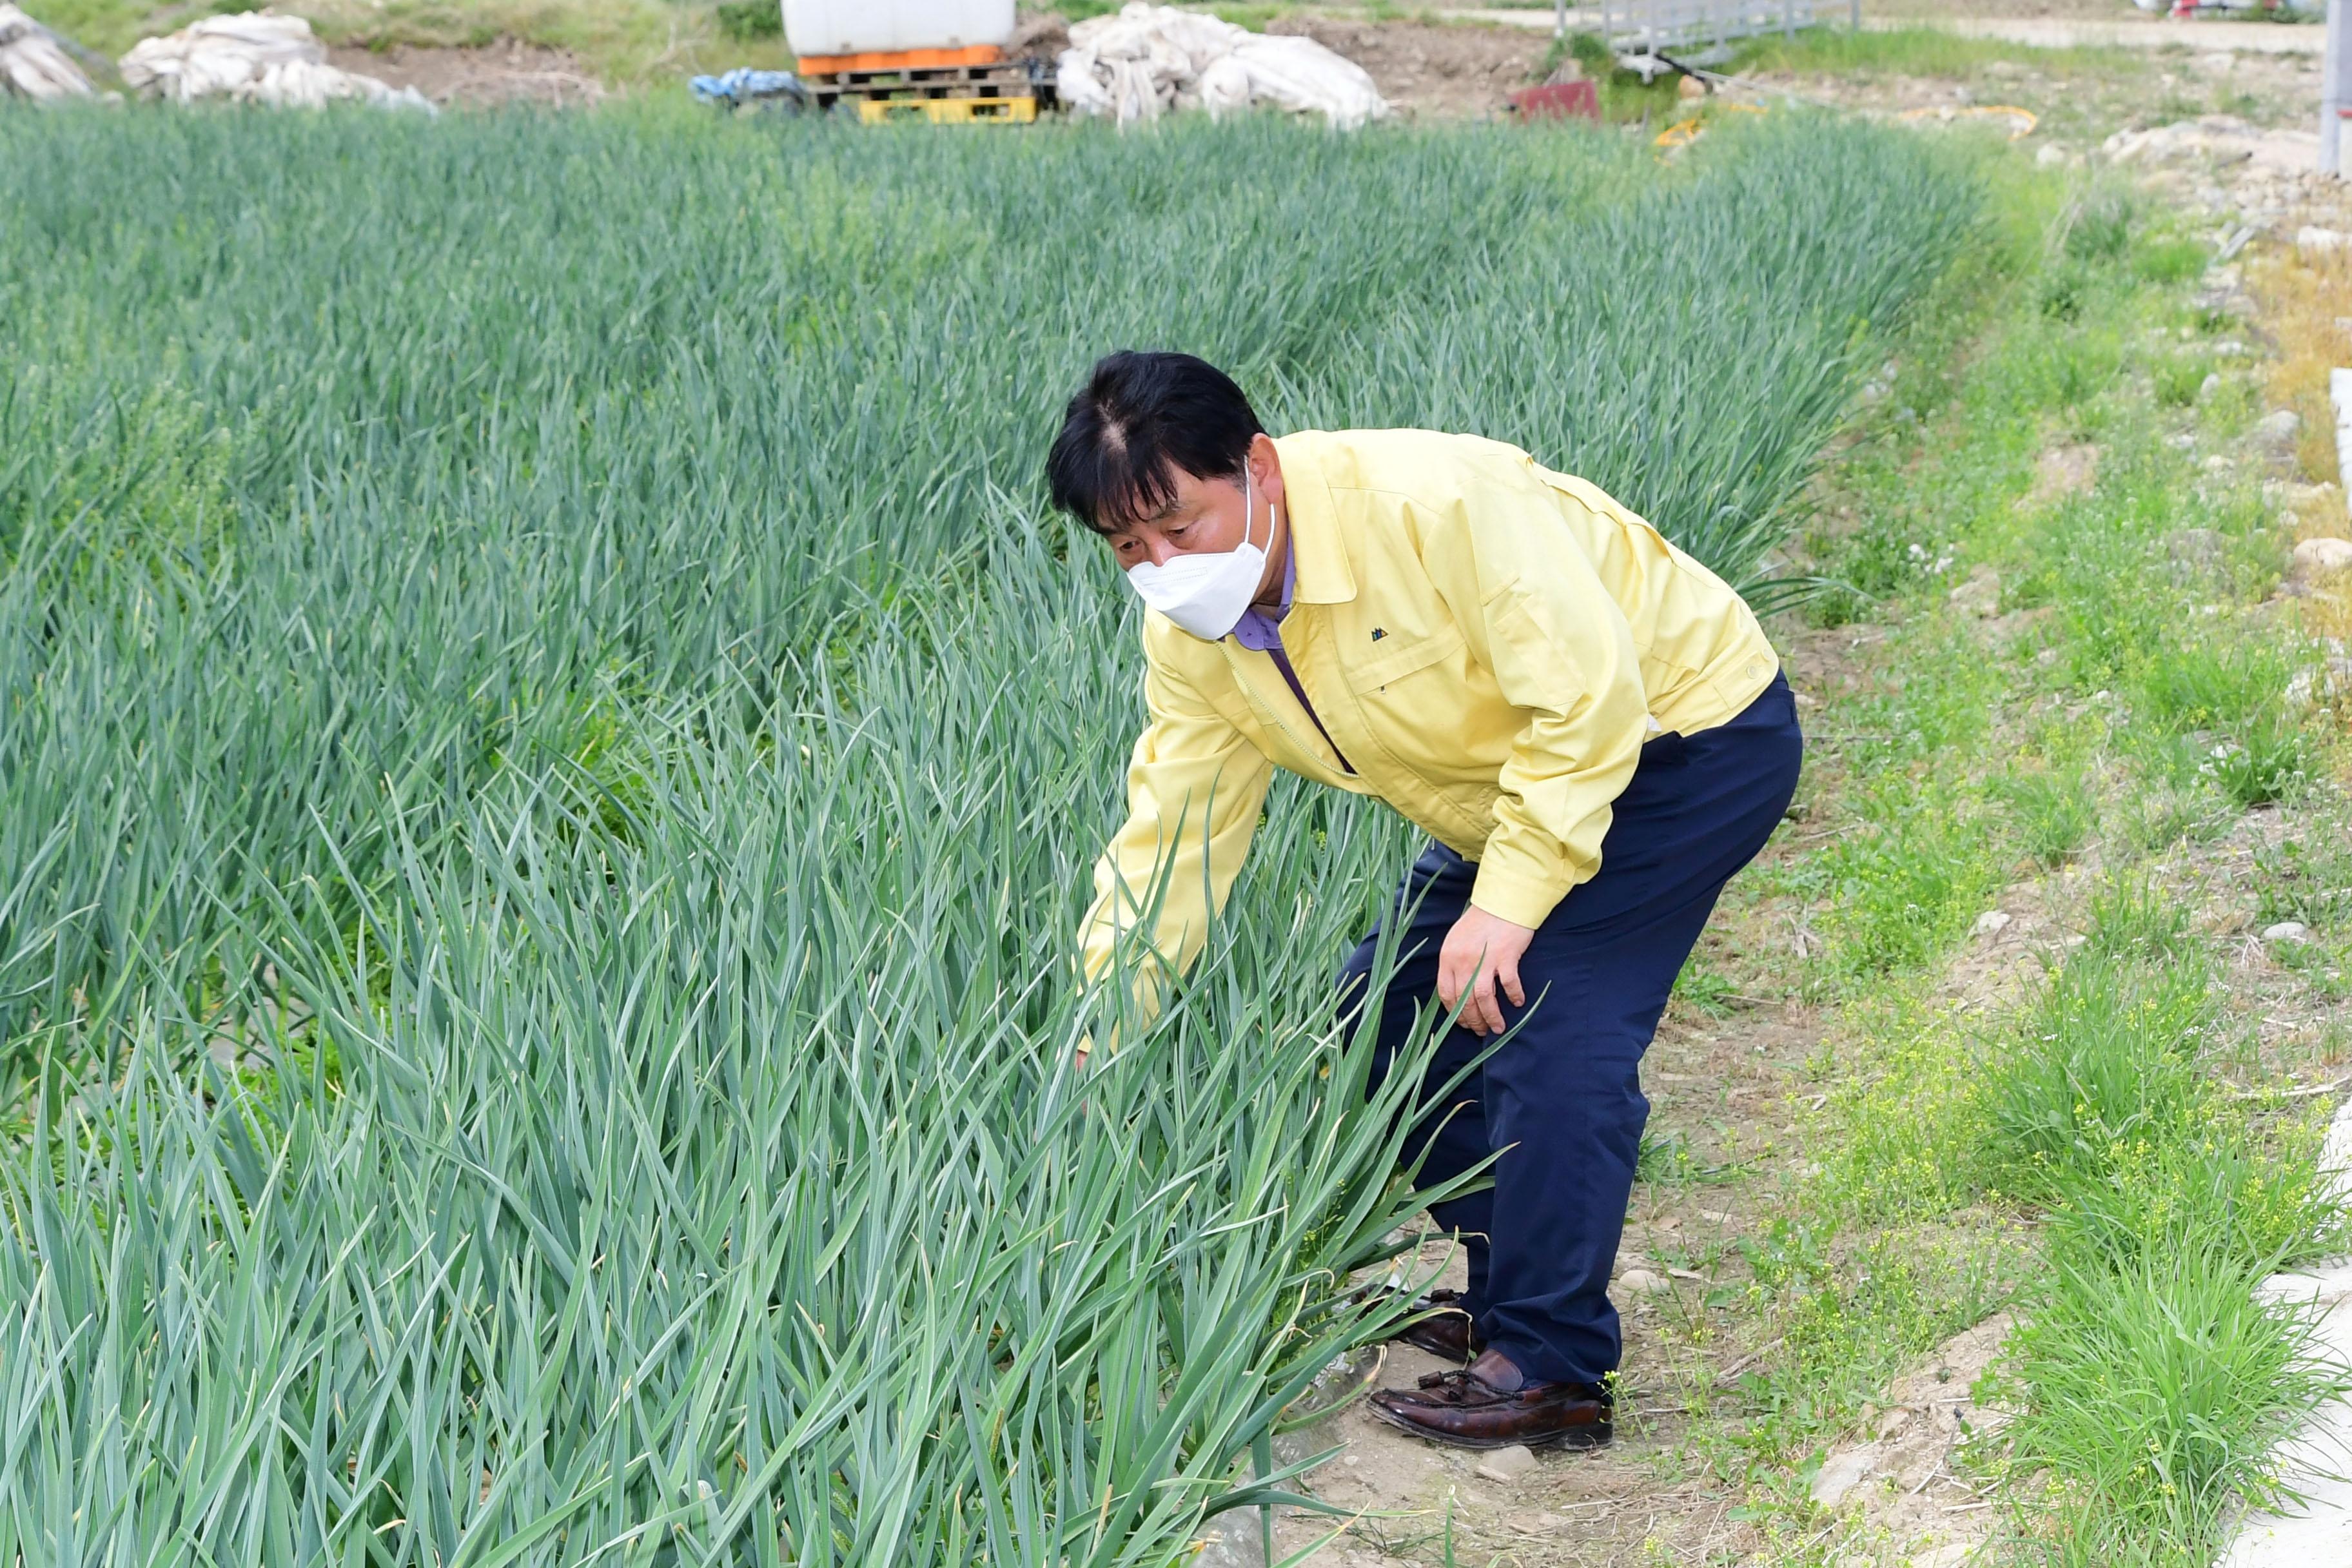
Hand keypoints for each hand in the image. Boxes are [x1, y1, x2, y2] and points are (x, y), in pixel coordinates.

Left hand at [1437, 906, 1533, 1036]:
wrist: (1502, 901)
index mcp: (1447, 957)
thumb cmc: (1480, 920)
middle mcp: (1462, 961)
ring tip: (1498, 1027)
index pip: (1446, 994)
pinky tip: (1517, 1002)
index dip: (1455, 1013)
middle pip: (1465, 1001)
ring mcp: (1484, 960)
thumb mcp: (1456, 940)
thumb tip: (1458, 990)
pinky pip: (1509, 985)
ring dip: (1492, 1017)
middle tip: (1481, 1031)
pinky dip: (1514, 996)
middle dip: (1473, 1021)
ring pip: (1484, 999)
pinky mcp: (1506, 957)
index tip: (1463, 1023)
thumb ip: (1454, 963)